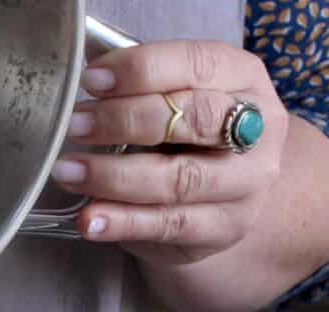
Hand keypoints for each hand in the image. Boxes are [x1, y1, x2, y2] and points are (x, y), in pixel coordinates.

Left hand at [52, 40, 288, 267]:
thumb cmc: (190, 142)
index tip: (91, 81)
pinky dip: (124, 222)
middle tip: (75, 127)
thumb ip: (144, 89)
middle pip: (195, 119)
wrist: (226, 202)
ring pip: (180, 179)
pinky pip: (168, 225)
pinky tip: (91, 219)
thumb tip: (88, 79)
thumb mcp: (177, 103)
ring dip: (115, 176)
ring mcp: (245, 185)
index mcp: (245, 79)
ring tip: (70, 173)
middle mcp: (257, 130)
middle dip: (126, 120)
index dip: (142, 70)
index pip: (197, 64)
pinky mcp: (223, 230)